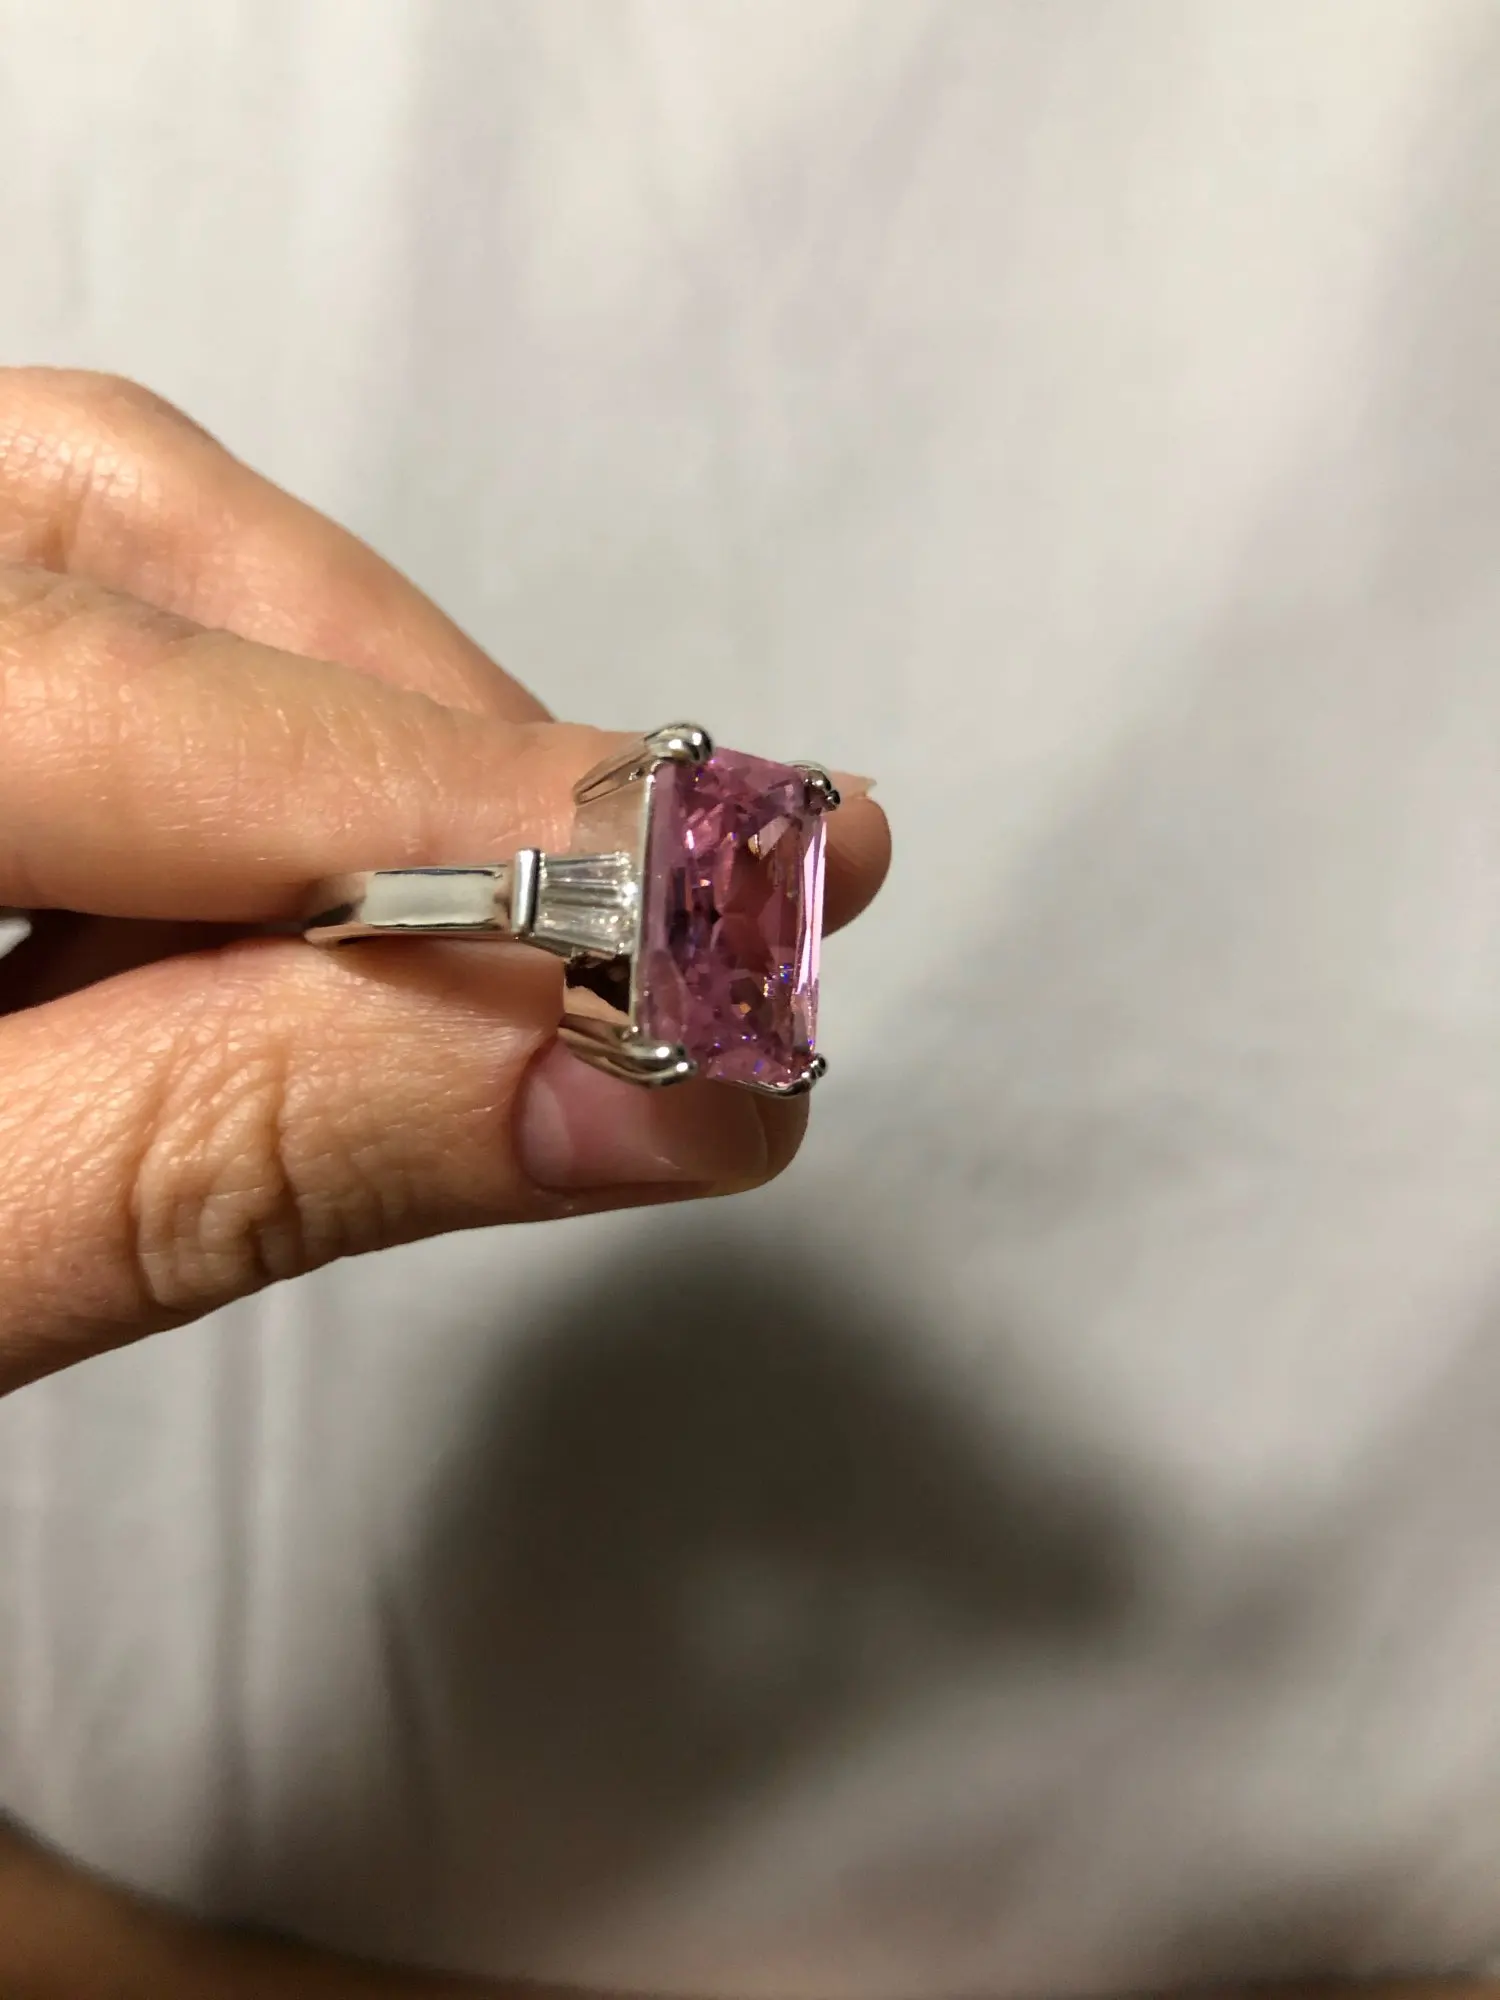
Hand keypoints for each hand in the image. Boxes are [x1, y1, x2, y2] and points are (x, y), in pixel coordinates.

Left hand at [0, 367, 887, 1393]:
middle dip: (409, 727)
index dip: (433, 809)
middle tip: (618, 920)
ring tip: (477, 935)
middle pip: (123, 525)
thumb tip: (636, 1086)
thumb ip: (227, 1159)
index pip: (83, 684)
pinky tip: (304, 911)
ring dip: (345, 730)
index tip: (717, 912)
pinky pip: (84, 627)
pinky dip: (247, 757)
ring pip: (118, 550)